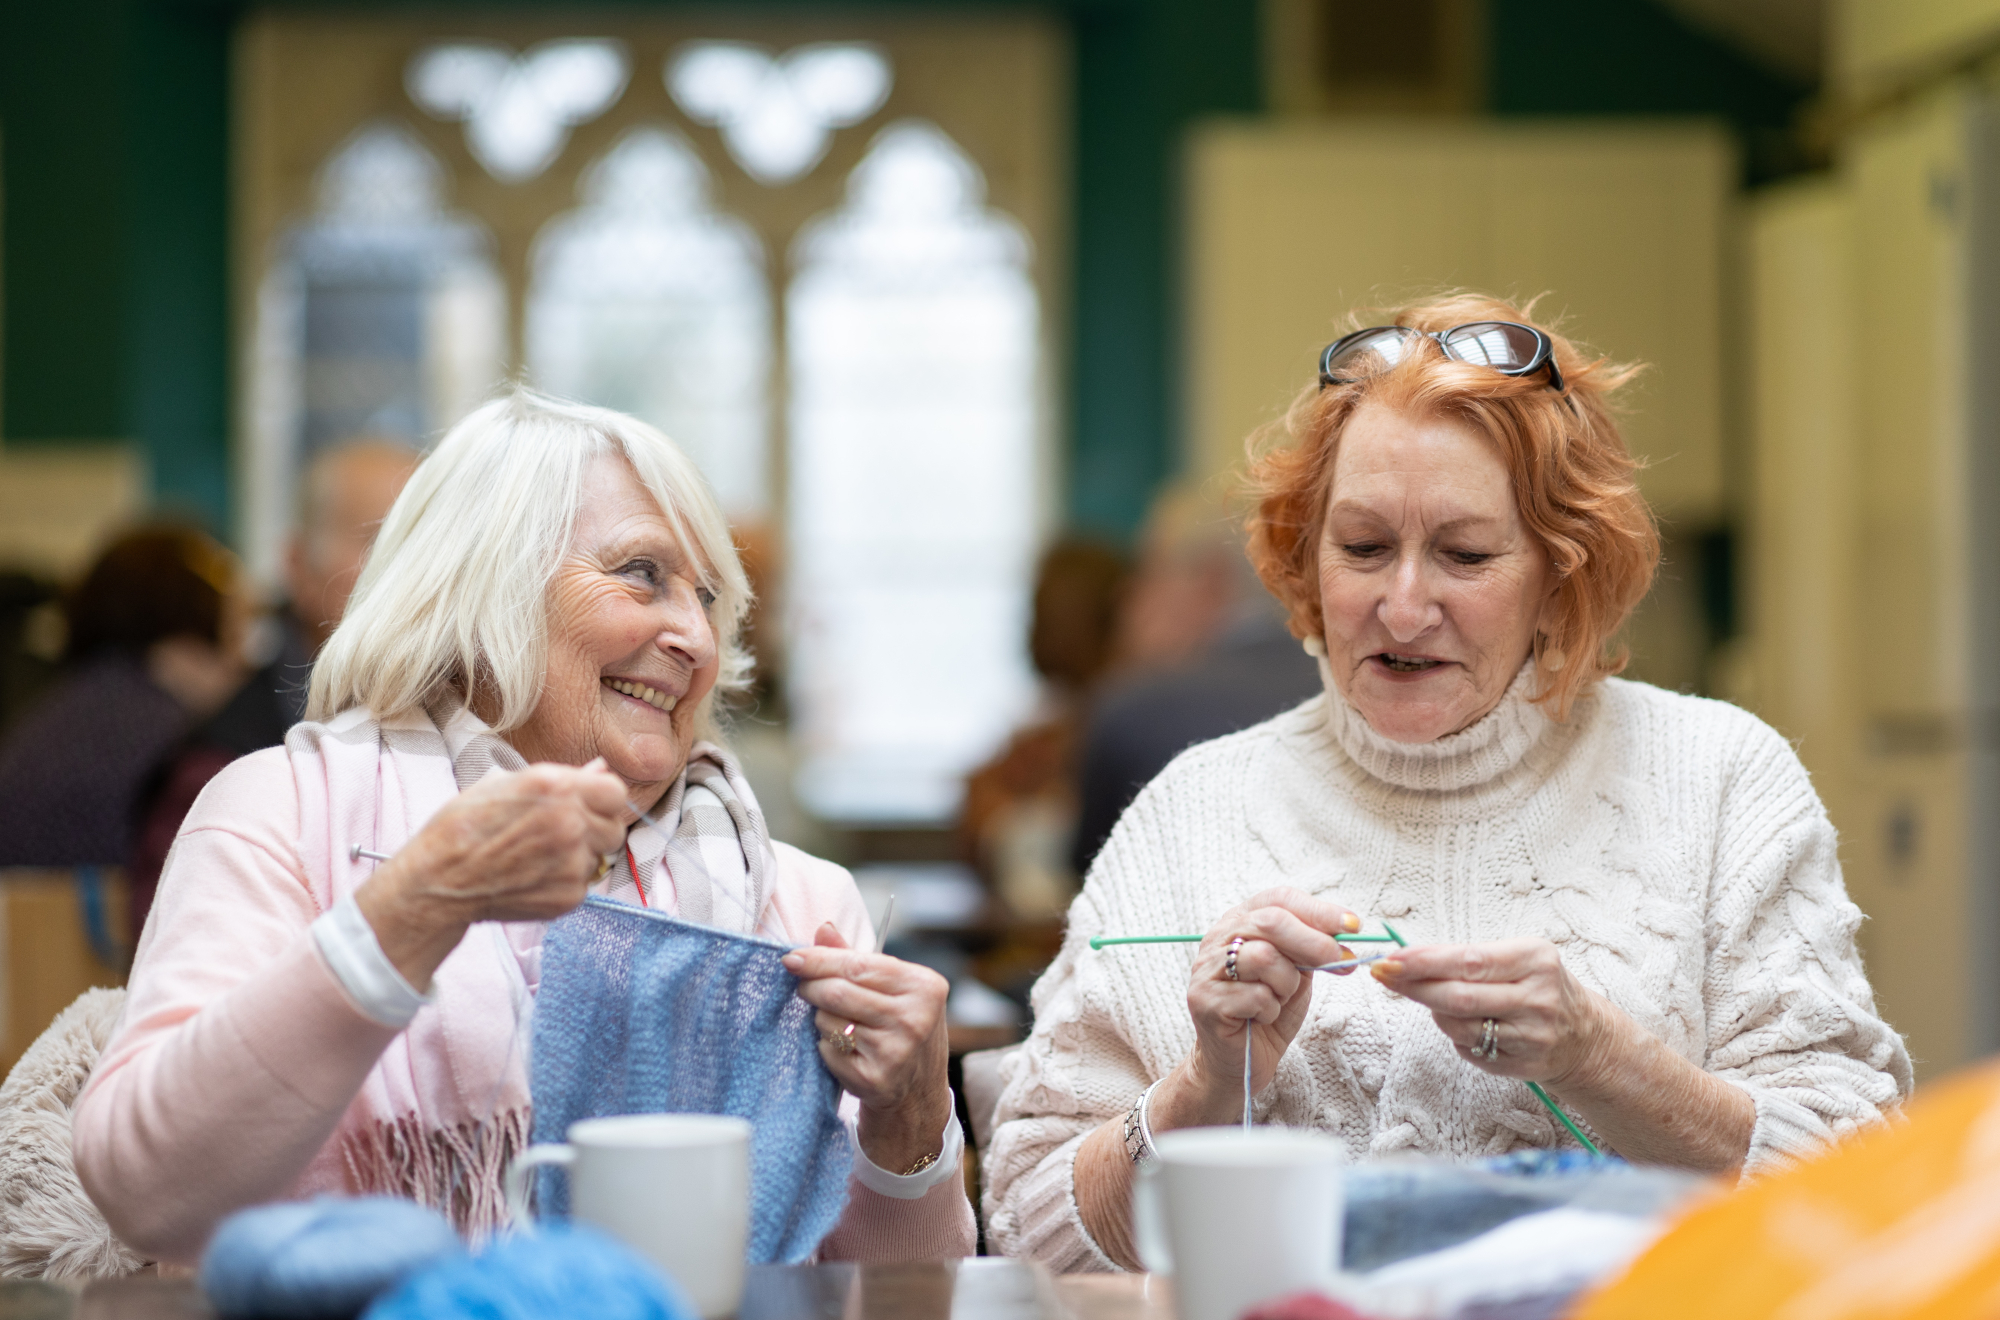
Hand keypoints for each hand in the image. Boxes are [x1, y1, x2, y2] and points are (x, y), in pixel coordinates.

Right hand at [356, 758, 628, 988]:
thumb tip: (600, 770)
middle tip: (561, 835)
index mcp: (556, 787)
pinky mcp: (568, 896)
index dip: (603, 800)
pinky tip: (532, 876)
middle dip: (595, 830)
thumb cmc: (464, 826)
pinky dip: (565, 883)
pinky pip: (583, 885)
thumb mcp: (506, 785)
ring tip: (539, 856)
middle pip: (615, 827)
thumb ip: (562, 779)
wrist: (439, 880)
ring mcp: (571, 863)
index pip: (616, 791)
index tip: (588, 806)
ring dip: (580, 857)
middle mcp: (570, 823)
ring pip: (600, 858)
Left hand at [782, 924, 952, 1173]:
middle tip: (804, 989)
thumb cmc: (901, 1027)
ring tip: (837, 1022)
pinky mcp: (875, 1078)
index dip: (819, 959)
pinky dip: (825, 1045)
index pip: (859, 964)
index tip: (792, 958)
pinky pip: (828, 1050)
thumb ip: (856, 958)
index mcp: (923, 986)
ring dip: (820, 1018)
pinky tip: (844, 1049)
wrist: (918, 1091)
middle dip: (811, 987)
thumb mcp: (892, 989)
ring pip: (829, 1021)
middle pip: (838, 991)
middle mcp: (915, 1018)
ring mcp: (896, 1051)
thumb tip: (822, 929)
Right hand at [1168, 888, 1358, 1121]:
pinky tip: (1261, 1019)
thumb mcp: (1296, 976)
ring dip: (1287, 984)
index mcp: (1239, 923)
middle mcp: (1217, 940)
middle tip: (1340, 961)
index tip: (1353, 925)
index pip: (1278, 899)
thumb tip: (1347, 936)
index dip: (1318, 909)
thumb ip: (1311, 952)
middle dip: (1314, 942)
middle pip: (1271, 921)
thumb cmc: (1267, 1015)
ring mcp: (1206, 970)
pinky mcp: (1205, 1001)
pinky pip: (1256, 996)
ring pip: (1264, 958)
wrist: (1239, 1064)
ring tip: (1280, 1000)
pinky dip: (1271, 1010)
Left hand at [1371, 938, 1612, 1086]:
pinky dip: (1454, 1034)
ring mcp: (1532, 1036)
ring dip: (1434, 1012)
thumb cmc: (1537, 986)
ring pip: (1459, 1026)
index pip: (1469, 961)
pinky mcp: (1523, 1065)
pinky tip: (1463, 1024)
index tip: (1391, 959)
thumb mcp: (1516, 958)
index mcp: (1535, 960)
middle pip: (1459, 996)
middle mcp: (1537, 998)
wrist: (1585, 1035)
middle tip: (1384, 976)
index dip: (1424, 962)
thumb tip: (1407, 958)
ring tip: (1432, 999)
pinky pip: (1469, 1049)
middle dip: (1415, 987)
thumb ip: (1467, 957)